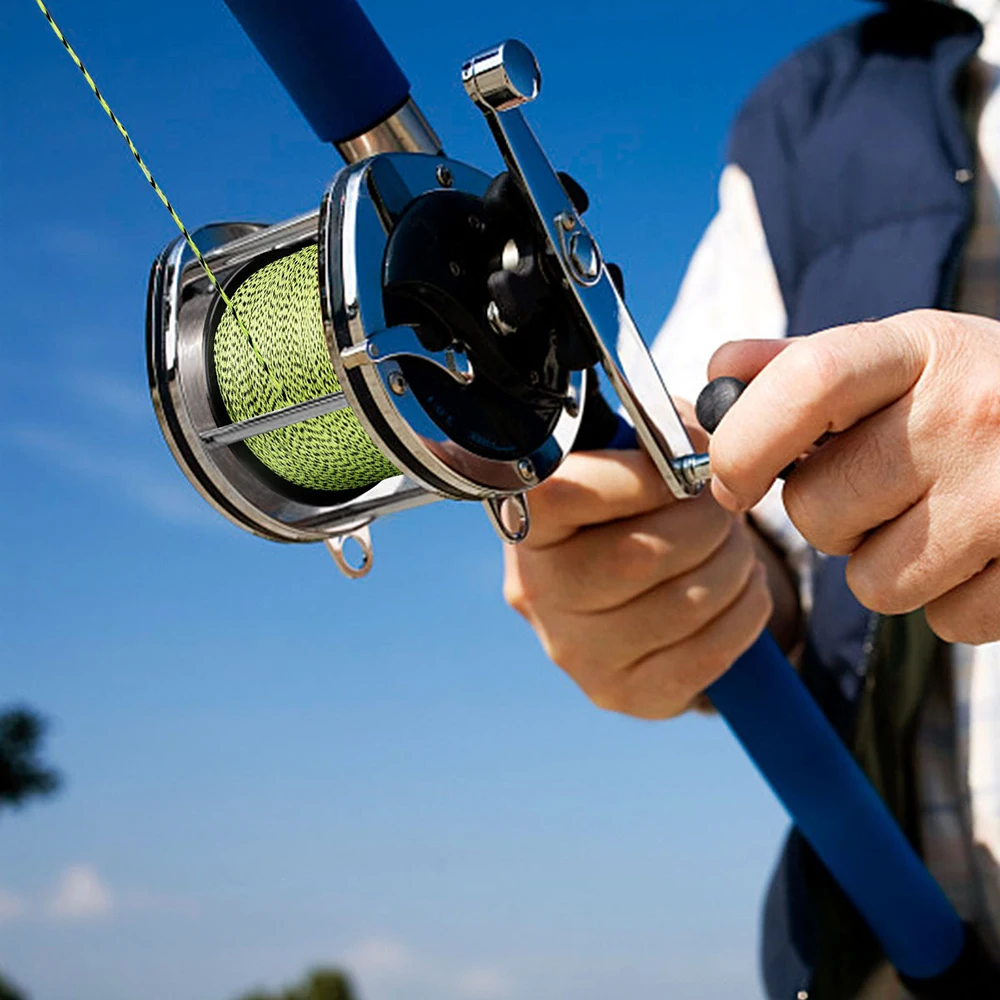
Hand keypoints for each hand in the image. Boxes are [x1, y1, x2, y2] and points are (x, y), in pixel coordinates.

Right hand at [503, 439, 773, 718]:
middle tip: (725, 506)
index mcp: (526, 522)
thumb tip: (707, 443)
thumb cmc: (635, 502)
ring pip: (682, 605)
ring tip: (732, 547)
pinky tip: (740, 591)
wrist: (632, 584)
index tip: (684, 466)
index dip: (640, 476)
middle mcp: (537, 593)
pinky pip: (706, 656)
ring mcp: (576, 652)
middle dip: (707, 522)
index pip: (563, 495)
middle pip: (638, 556)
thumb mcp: (636, 451)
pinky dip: (744, 615)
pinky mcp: (623, 694)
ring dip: (734, 565)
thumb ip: (662, 432)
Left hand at [707, 309, 999, 644]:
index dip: (743, 443)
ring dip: (885, 566)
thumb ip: (805, 366)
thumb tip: (720, 372)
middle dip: (825, 517)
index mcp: (921, 349)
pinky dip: (949, 600)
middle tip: (873, 493)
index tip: (729, 482)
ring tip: (931, 519)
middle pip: (818, 508)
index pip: (805, 382)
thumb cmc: (979, 396)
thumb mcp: (905, 359)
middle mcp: (971, 413)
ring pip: (873, 583)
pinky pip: (945, 622)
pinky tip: (978, 552)